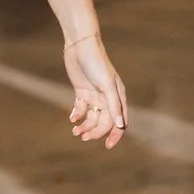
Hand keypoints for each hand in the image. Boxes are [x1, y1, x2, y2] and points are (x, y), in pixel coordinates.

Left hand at [64, 34, 128, 148]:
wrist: (80, 47)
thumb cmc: (97, 64)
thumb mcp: (106, 85)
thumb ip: (113, 105)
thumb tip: (120, 125)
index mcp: (118, 97)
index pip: (120, 122)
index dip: (115, 135)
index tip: (108, 146)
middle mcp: (107, 98)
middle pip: (104, 122)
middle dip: (95, 131)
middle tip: (82, 136)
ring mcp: (95, 95)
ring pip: (92, 117)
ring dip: (85, 125)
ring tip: (75, 131)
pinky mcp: (82, 92)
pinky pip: (81, 109)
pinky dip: (77, 115)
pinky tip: (72, 118)